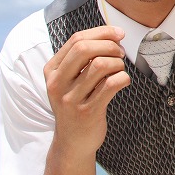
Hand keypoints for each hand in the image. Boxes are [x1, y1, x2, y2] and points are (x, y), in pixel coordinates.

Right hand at [44, 25, 130, 156]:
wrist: (72, 142)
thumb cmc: (77, 103)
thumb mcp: (70, 80)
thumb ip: (83, 58)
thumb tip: (113, 35)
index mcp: (52, 70)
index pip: (76, 40)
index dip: (102, 32)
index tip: (119, 34)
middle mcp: (57, 83)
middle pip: (85, 49)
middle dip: (109, 46)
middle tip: (120, 53)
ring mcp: (71, 99)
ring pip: (100, 65)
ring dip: (117, 63)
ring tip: (119, 70)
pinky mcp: (87, 112)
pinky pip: (111, 84)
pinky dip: (123, 78)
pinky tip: (123, 82)